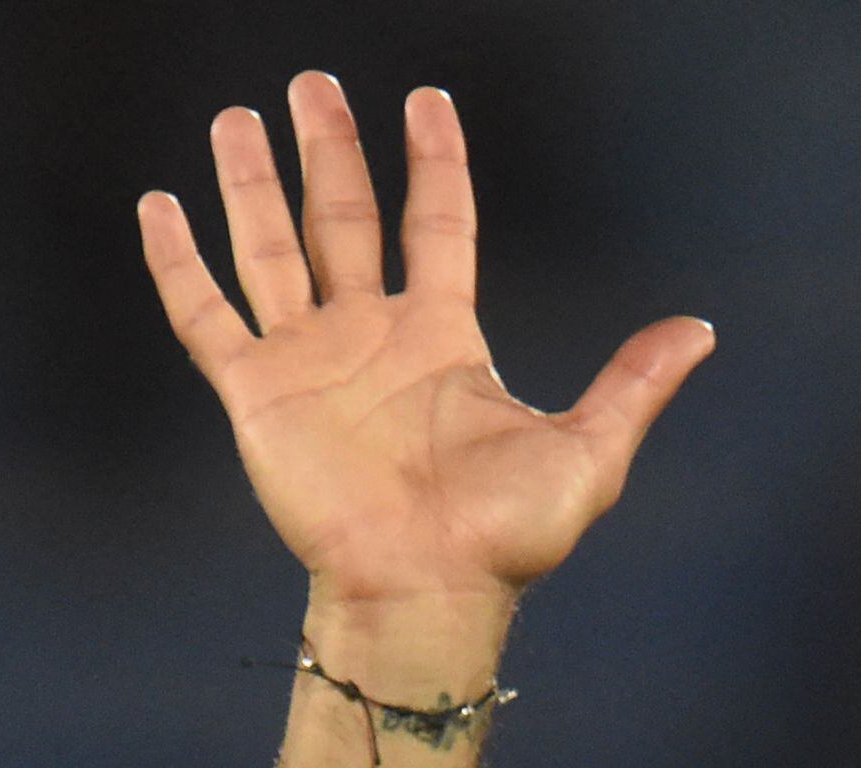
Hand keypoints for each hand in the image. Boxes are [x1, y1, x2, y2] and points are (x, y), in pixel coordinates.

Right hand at [140, 75, 710, 620]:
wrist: (427, 589)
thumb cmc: (505, 536)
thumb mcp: (590, 450)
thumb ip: (634, 384)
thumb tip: (700, 331)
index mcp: (443, 338)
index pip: (437, 225)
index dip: (434, 163)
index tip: (427, 101)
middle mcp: (371, 336)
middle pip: (343, 219)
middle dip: (330, 151)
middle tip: (314, 84)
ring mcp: (308, 360)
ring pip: (271, 248)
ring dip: (253, 184)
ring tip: (238, 118)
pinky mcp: (255, 393)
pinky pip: (206, 315)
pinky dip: (179, 263)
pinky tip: (159, 206)